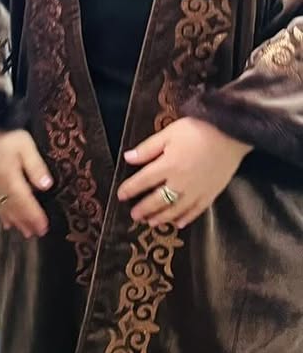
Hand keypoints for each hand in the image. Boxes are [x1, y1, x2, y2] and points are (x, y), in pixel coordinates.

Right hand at [0, 129, 52, 238]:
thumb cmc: (8, 135)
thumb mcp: (26, 145)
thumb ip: (35, 166)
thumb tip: (46, 185)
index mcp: (9, 176)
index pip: (24, 200)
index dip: (34, 215)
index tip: (44, 227)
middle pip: (14, 207)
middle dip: (26, 222)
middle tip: (38, 234)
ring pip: (3, 208)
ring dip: (16, 221)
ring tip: (26, 232)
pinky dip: (2, 215)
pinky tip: (7, 222)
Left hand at [118, 116, 251, 228]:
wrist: (231, 133)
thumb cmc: (197, 130)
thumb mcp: (168, 134)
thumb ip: (147, 149)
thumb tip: (128, 158)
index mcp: (168, 165)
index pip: (144, 181)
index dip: (130, 189)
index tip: (120, 195)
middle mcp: (181, 182)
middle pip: (159, 199)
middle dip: (144, 209)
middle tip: (134, 216)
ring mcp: (198, 190)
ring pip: (176, 209)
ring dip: (162, 217)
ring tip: (151, 222)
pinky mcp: (212, 193)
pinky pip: (197, 210)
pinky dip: (186, 218)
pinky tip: (178, 223)